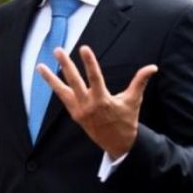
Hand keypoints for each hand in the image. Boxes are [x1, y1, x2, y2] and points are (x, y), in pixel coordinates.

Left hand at [37, 46, 157, 158]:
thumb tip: (153, 67)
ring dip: (50, 78)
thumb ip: (140, 81)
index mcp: (103, 100)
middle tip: (58, 50)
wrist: (118, 144)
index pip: (95, 77)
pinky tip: (48, 76)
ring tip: (40, 66)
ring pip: (61, 91)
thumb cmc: (127, 120)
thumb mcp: (134, 100)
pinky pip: (62, 98)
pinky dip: (55, 88)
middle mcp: (88, 105)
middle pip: (74, 81)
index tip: (84, 48)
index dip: (89, 62)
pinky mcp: (74, 114)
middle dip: (65, 65)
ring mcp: (79, 110)